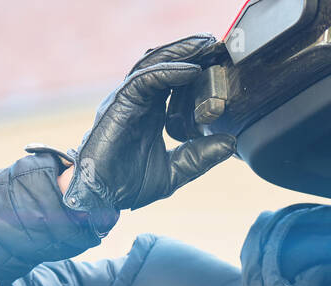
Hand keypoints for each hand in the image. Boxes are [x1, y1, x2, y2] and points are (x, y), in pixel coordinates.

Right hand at [62, 35, 235, 217]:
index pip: (174, 81)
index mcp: (152, 113)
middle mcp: (139, 102)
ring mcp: (127, 101)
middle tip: (214, 42)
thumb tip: (230, 143)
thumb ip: (200, 156)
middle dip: (189, 51)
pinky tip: (191, 70)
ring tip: (205, 45)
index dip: (195, 67)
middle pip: (164, 65)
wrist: (101, 199)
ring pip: (154, 65)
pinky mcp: (119, 105)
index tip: (219, 60)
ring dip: (180, 53)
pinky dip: (168, 72)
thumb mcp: (176, 170)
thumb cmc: (129, 184)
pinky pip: (144, 81)